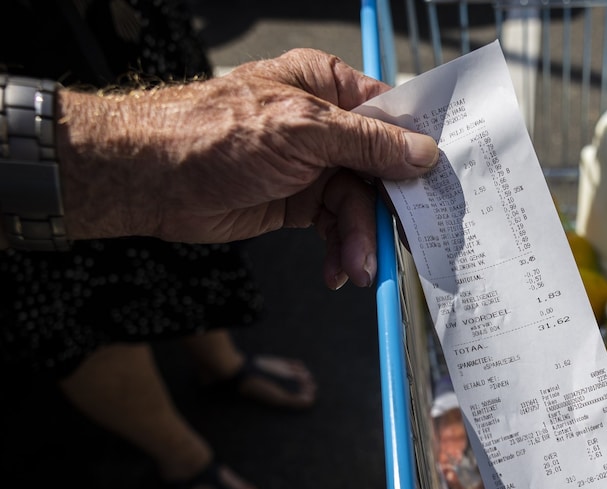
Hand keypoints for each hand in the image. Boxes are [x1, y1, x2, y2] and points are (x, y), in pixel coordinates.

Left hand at [56, 48, 438, 288]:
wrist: (153, 179)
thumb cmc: (216, 134)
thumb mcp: (304, 131)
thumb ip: (368, 143)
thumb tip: (422, 153)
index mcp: (329, 86)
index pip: (391, 116)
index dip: (416, 151)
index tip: (439, 185)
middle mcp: (325, 125)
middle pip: (381, 169)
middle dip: (387, 210)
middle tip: (403, 241)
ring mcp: (312, 166)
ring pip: (359, 205)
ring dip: (360, 238)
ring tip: (358, 267)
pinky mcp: (297, 202)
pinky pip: (335, 227)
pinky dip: (340, 249)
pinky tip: (338, 268)